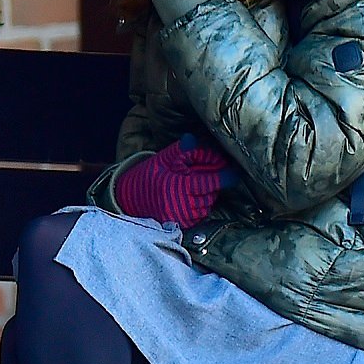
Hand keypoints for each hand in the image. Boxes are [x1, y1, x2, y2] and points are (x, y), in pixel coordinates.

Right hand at [113, 133, 234, 225]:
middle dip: (211, 183)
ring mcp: (183, 217)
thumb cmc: (148, 176)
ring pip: (207, 204)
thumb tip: (192, 138)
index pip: (211, 182)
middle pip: (211, 193)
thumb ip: (180, 150)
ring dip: (206, 195)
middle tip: (200, 174)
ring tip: (191, 186)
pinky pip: (200, 214)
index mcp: (179, 186)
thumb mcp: (162, 159)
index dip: (225, 177)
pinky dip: (199, 205)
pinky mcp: (182, 225)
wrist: (128, 199)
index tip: (234, 173)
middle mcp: (183, 204)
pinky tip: (188, 198)